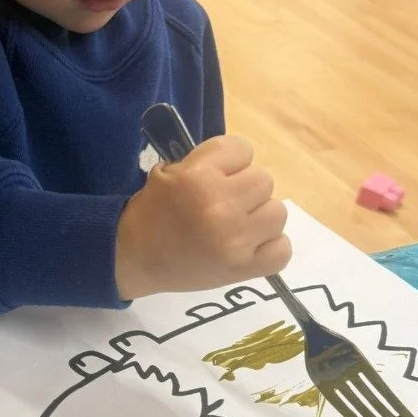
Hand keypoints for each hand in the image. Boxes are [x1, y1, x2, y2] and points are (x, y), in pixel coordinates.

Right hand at [115, 136, 290, 300]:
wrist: (134, 258)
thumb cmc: (151, 213)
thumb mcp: (167, 173)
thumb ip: (204, 162)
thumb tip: (238, 162)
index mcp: (198, 177)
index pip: (242, 148)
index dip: (232, 160)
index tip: (218, 174)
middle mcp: (220, 205)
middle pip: (263, 180)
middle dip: (245, 189)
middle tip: (226, 203)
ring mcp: (236, 239)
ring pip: (277, 211)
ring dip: (260, 217)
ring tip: (238, 226)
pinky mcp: (244, 268)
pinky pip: (283, 249)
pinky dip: (271, 247)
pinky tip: (251, 245)